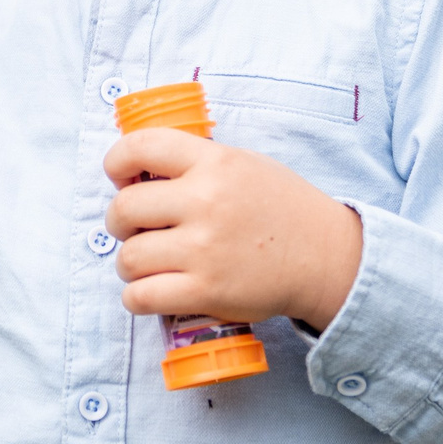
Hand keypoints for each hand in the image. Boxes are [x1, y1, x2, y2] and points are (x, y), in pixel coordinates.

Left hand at [102, 129, 363, 332]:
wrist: (326, 258)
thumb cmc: (283, 209)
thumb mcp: (244, 164)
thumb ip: (196, 162)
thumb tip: (140, 171)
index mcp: (214, 163)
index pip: (140, 146)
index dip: (116, 162)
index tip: (119, 177)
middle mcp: (206, 202)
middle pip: (124, 208)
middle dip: (118, 221)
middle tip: (132, 229)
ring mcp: (204, 250)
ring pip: (128, 257)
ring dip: (129, 264)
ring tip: (146, 264)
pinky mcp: (207, 292)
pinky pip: (141, 297)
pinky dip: (136, 297)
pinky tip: (149, 291)